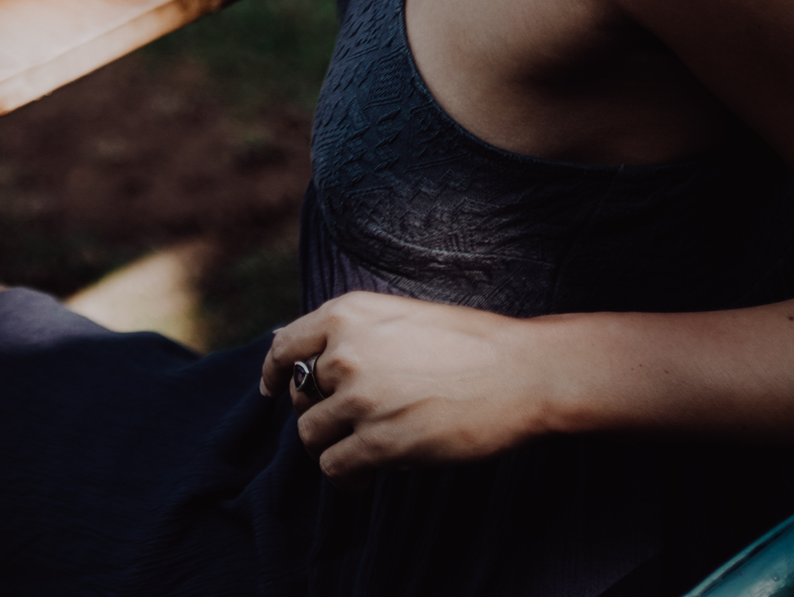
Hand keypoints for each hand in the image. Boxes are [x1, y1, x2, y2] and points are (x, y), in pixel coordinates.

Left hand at [261, 293, 554, 474]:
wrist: (521, 371)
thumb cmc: (470, 344)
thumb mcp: (400, 316)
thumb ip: (352, 332)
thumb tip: (299, 350)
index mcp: (347, 314)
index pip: (285, 346)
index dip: (273, 373)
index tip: (272, 391)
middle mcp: (345, 352)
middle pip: (299, 396)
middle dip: (317, 413)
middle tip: (348, 426)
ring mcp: (360, 397)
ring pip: (311, 435)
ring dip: (331, 448)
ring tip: (359, 455)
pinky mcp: (380, 441)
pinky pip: (334, 467)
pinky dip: (344, 478)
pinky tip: (363, 478)